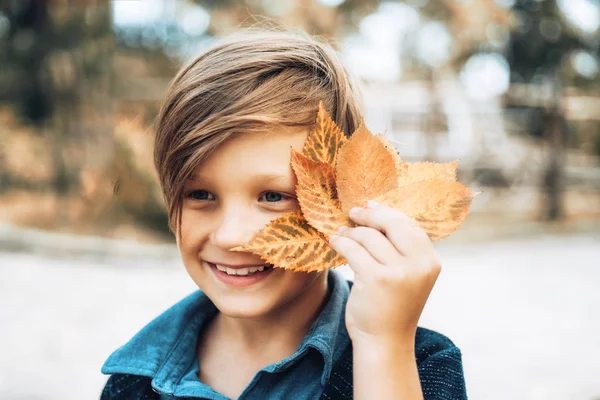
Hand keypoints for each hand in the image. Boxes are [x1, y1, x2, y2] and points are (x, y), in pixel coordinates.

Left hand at [329, 200, 440, 347]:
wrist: (384, 341)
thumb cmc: (391, 305)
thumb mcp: (407, 275)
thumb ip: (401, 248)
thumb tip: (377, 210)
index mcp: (430, 262)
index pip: (409, 225)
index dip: (388, 213)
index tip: (370, 205)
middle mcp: (419, 265)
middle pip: (392, 224)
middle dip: (369, 215)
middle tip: (352, 212)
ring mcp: (398, 272)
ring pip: (369, 236)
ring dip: (351, 231)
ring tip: (341, 232)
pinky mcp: (376, 279)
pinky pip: (353, 249)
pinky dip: (341, 242)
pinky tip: (334, 242)